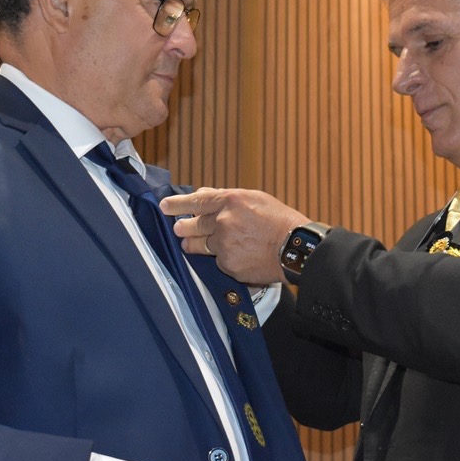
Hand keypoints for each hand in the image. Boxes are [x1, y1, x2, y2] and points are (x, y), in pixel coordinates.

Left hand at [161, 188, 308, 284]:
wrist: (295, 249)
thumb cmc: (279, 220)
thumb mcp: (254, 199)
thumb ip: (226, 197)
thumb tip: (204, 195)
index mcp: (229, 201)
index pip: (196, 201)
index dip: (177, 204)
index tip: (164, 206)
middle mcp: (222, 222)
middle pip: (192, 225)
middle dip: (182, 227)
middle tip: (178, 228)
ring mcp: (224, 245)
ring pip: (199, 246)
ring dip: (193, 244)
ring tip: (189, 244)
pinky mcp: (228, 265)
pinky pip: (218, 262)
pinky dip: (222, 259)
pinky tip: (232, 256)